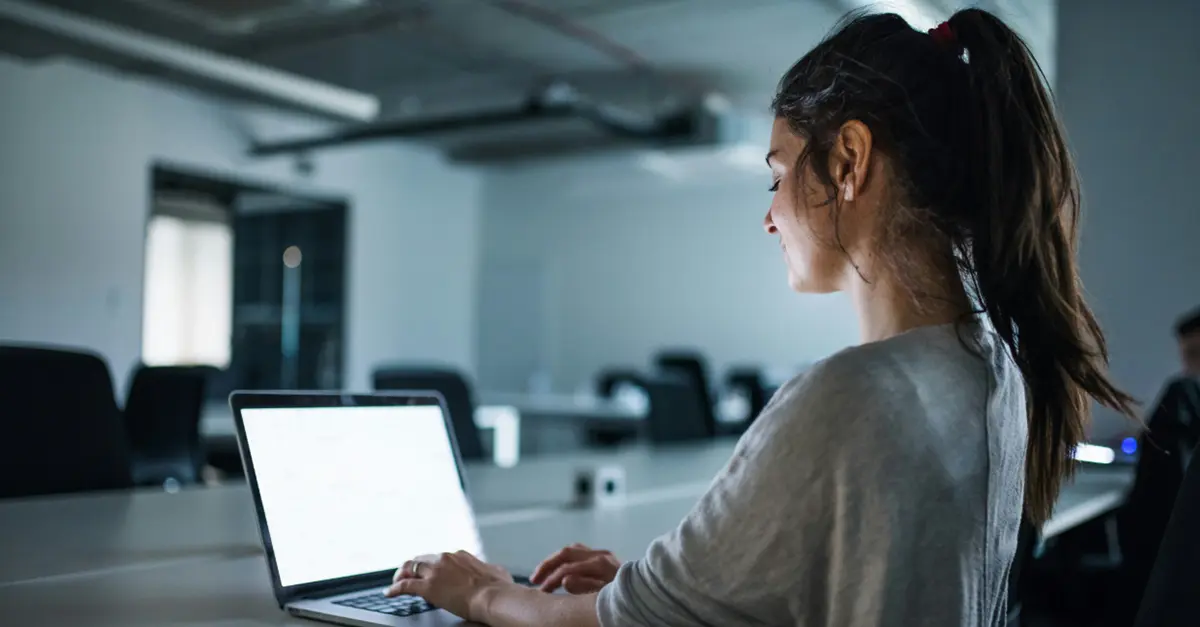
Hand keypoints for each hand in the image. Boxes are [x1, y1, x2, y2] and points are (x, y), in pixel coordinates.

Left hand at [387, 551, 512, 621]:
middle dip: (412, 567)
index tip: (428, 570)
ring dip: (401, 574)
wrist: (492, 596)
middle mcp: (445, 559)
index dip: (431, 565)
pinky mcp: (427, 587)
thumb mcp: (497, 571)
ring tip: (396, 582)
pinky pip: (405, 585)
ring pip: (410, 568)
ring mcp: (435, 572)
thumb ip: (488, 569)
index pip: (438, 557)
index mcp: (460, 555)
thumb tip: (493, 571)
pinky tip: (390, 593)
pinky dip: (395, 588)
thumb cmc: (498, 587)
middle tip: (407, 574)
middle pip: (421, 559)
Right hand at [529, 543, 619, 592]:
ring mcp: (605, 555)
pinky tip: (560, 570)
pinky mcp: (606, 558)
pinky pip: (580, 553)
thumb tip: (564, 580)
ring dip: (555, 560)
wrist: (652, 594)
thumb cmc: (628, 598)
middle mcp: (602, 555)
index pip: (567, 569)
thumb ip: (585, 587)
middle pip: (567, 553)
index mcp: (601, 564)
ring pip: (572, 550)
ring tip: (542, 574)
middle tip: (534, 580)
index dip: (552, 580)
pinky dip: (566, 559)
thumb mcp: (606, 596)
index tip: (541, 592)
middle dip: (548, 565)